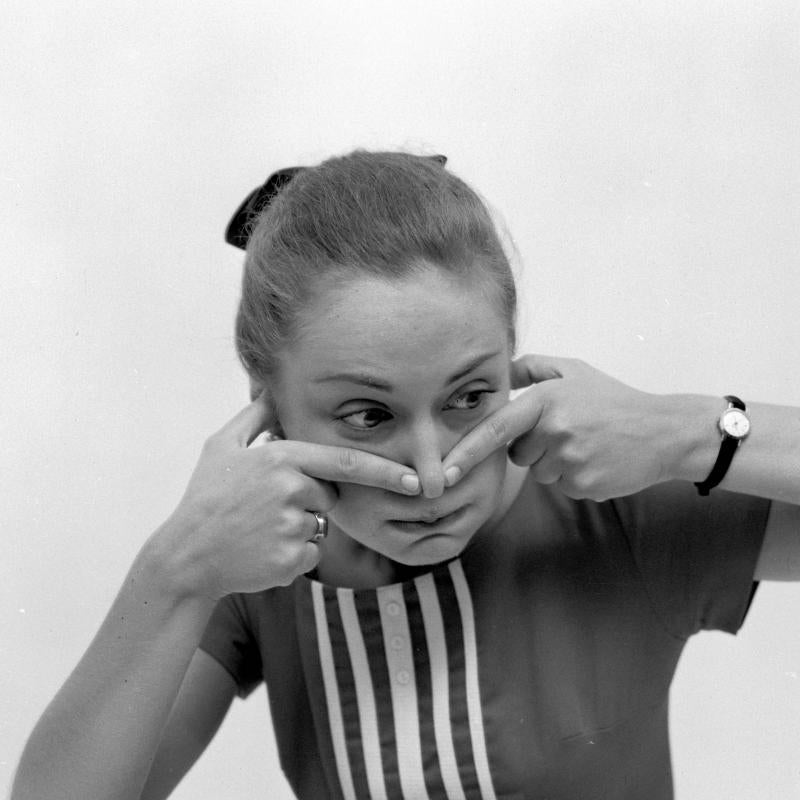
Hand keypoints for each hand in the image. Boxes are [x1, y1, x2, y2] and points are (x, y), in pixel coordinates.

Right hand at [162, 393, 420, 597]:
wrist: (185, 557)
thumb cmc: (204, 498)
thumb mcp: (221, 446)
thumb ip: (254, 416)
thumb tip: (274, 389)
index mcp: (281, 459)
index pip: (346, 462)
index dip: (386, 471)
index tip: (414, 478)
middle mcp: (291, 491)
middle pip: (329, 496)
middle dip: (310, 500)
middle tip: (266, 507)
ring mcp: (292, 528)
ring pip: (319, 527)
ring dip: (298, 529)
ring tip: (257, 530)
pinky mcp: (292, 561)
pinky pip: (311, 554)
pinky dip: (293, 555)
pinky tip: (261, 551)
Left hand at [442, 355, 672, 501]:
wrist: (664, 432)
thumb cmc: (614, 400)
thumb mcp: (575, 372)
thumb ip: (534, 368)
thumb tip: (502, 372)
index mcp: (546, 401)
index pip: (496, 430)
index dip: (465, 453)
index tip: (443, 473)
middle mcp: (554, 431)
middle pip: (518, 455)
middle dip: (534, 448)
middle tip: (569, 432)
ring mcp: (569, 460)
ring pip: (539, 473)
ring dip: (555, 464)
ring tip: (586, 445)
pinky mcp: (583, 485)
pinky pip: (561, 487)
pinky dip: (574, 478)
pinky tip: (596, 460)